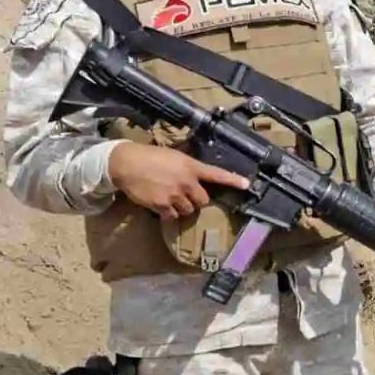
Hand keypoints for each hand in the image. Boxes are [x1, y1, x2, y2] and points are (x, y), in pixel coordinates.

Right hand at [107, 141, 248, 220]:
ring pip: (188, 210)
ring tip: (169, 198)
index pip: (217, 174)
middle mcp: (187, 182)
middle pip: (203, 200)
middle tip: (184, 194)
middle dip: (195, 200)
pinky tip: (160, 205)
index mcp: (191, 166)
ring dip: (182, 208)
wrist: (127, 164)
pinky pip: (172, 217)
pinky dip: (168, 214)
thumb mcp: (174, 156)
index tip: (246, 185)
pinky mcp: (162, 206)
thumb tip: (195, 176)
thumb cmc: (149, 156)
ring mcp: (175, 195)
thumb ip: (187, 167)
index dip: (233, 180)